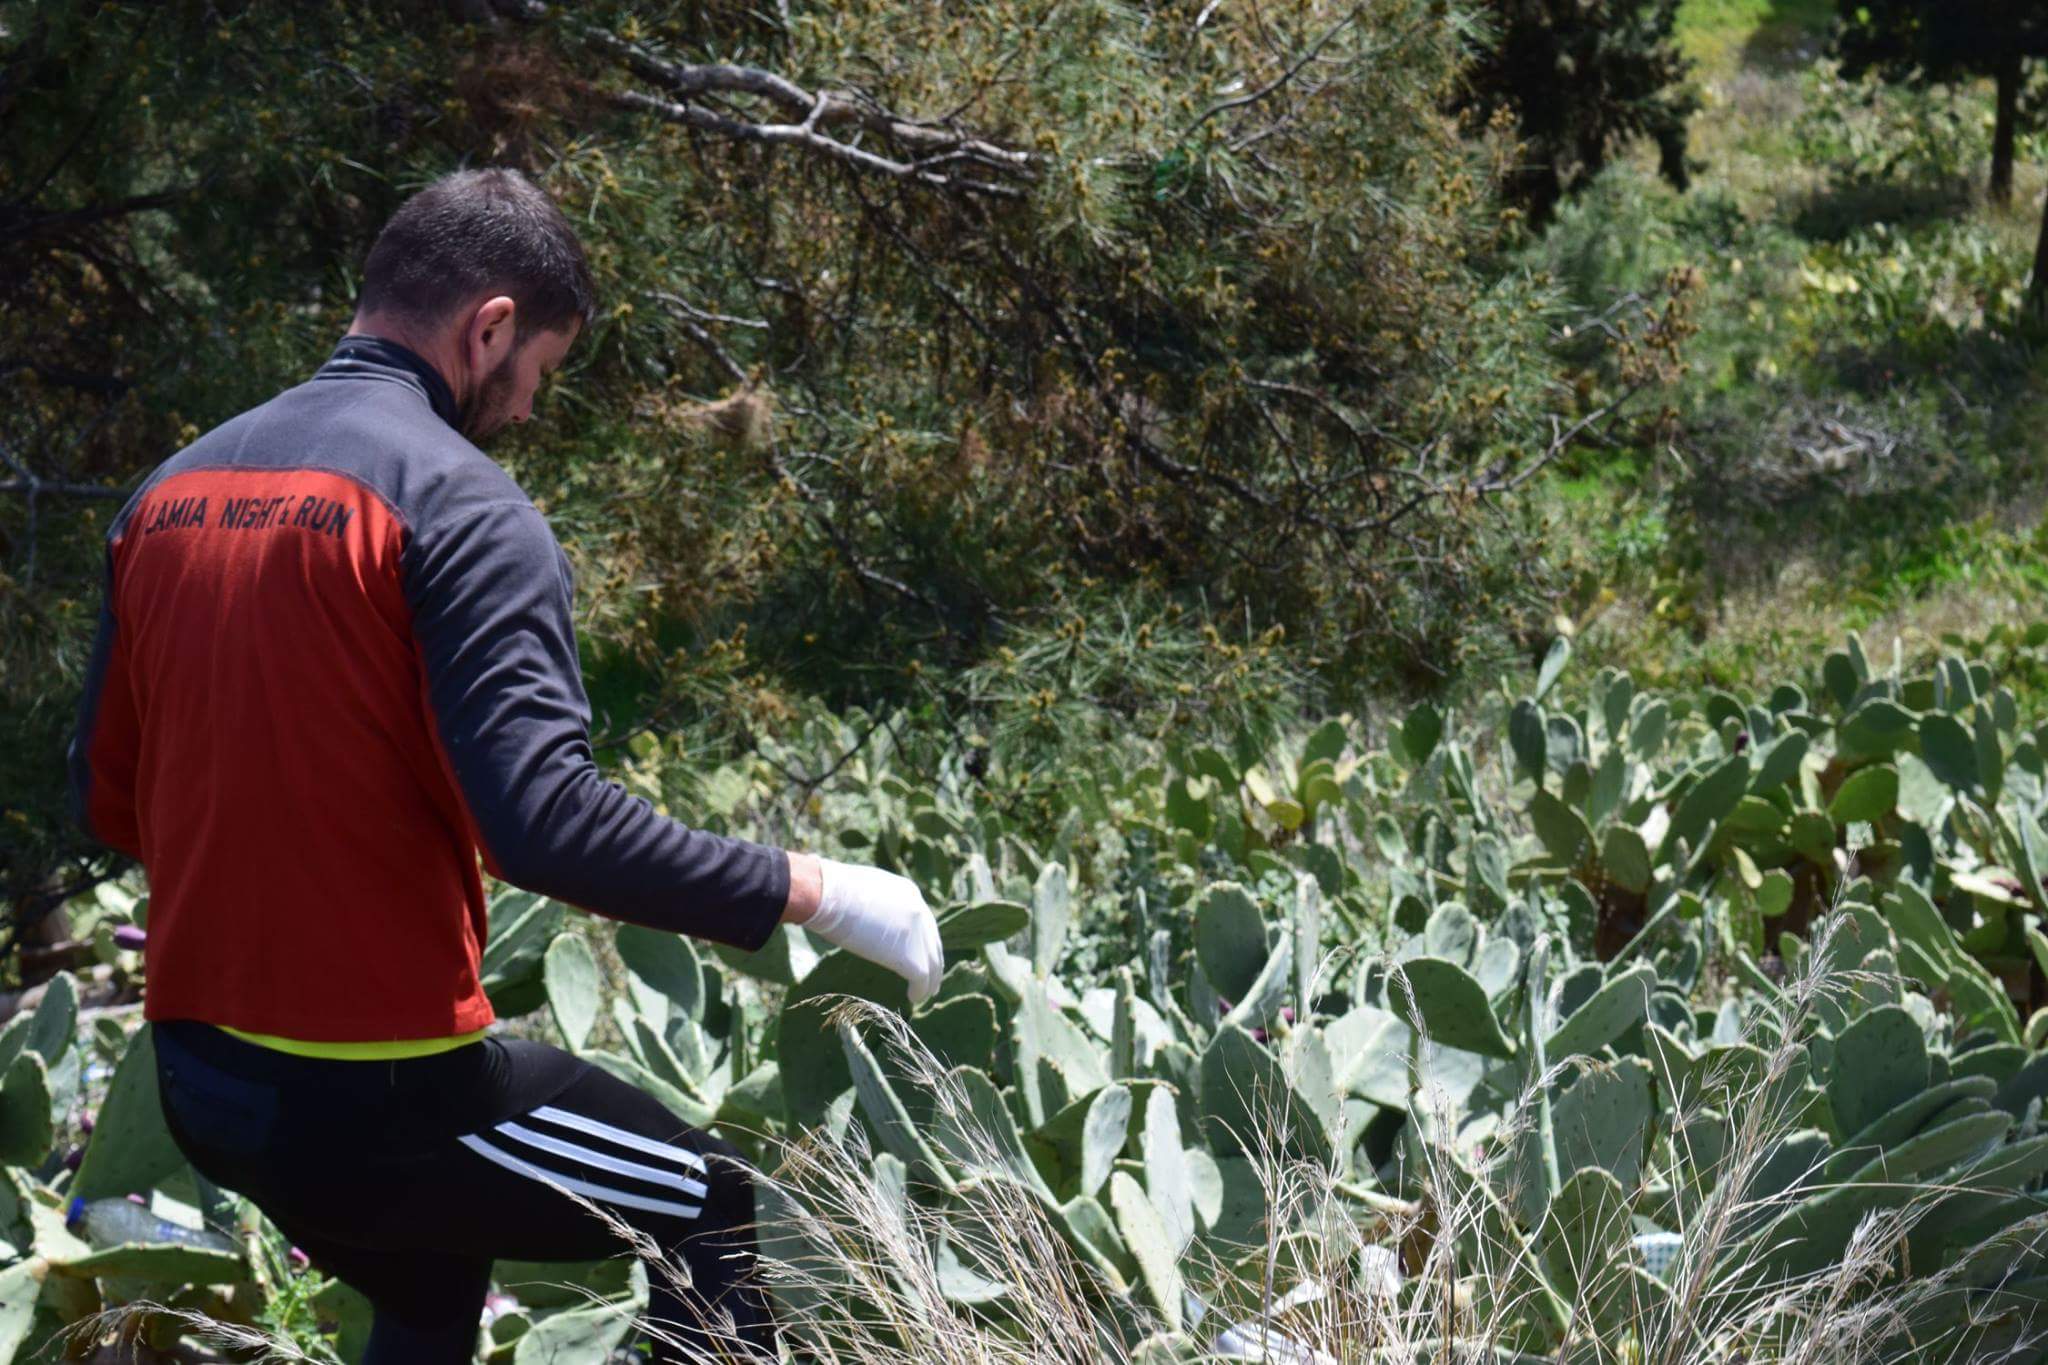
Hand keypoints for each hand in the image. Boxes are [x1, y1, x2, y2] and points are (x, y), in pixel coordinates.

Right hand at [800, 858, 944, 1003]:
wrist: (827, 895)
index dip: (922, 941)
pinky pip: (921, 977)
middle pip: (932, 943)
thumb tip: (864, 914)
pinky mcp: (909, 955)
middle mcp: (919, 911)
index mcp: (909, 893)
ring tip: (924, 994)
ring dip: (929, 981)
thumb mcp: (864, 888)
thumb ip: (876, 903)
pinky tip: (914, 998)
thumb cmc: (831, 890)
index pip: (923, 922)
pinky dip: (920, 990)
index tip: (920, 953)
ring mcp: (916, 934)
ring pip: (932, 963)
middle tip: (931, 980)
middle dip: (933, 962)